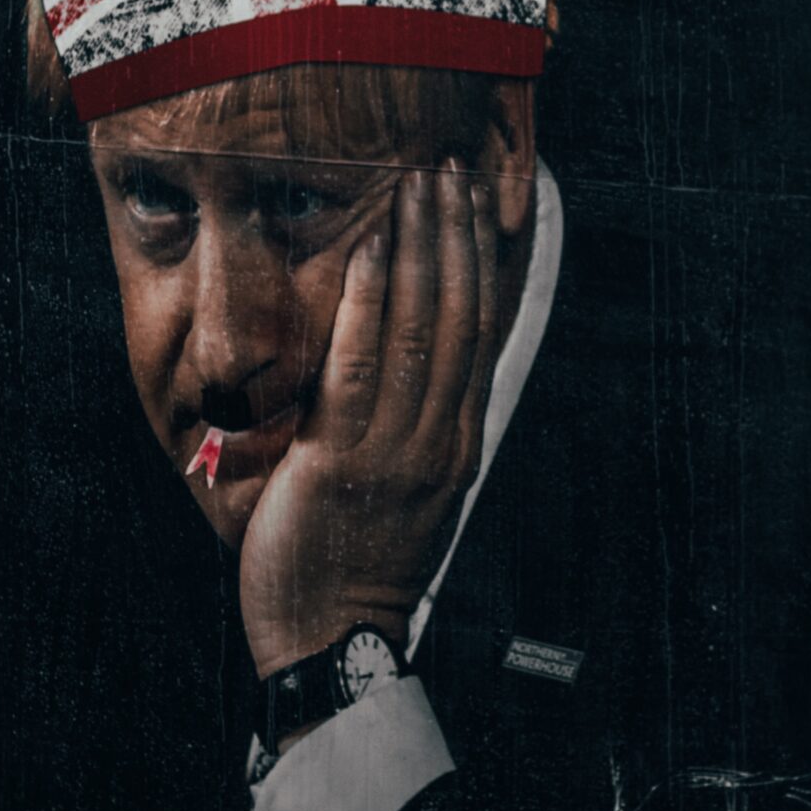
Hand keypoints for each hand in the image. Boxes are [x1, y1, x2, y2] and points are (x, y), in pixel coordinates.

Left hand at [238, 161, 501, 685]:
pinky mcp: (346, 462)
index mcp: (457, 442)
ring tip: (417, 186)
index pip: (481, 332)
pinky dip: (371, 306)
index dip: (479, 261)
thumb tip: (398, 353)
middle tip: (449, 169)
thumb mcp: (400, 487)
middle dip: (456, 236)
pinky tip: (372, 253)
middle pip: (461, 317)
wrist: (329, 641)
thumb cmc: (350, 562)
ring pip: (423, 330)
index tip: (473, 203)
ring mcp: (400, 451)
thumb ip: (406, 421)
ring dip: (421, 249)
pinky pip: (363, 369)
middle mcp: (442, 439)